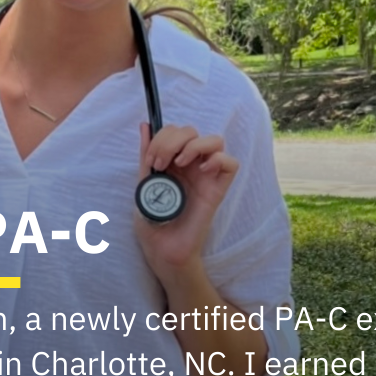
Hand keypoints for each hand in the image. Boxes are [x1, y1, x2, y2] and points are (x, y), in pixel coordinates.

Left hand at [134, 122, 238, 289]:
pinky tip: (202, 170)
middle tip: (160, 164)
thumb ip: (146, 155)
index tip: (151, 161)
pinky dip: (218, 159)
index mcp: (173, 161)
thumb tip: (144, 126)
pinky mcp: (217, 190)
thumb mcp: (144, 182)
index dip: (162, 137)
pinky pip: (231, 164)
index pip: (176, 131)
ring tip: (179, 164)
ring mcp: (206, 176)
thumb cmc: (153, 220)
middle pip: (192, 131)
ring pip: (215, 140)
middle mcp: (191, 165)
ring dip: (194, 145)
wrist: (161, 249)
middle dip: (172, 140)